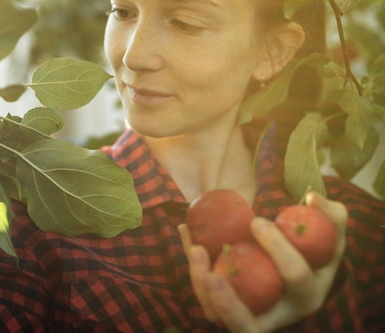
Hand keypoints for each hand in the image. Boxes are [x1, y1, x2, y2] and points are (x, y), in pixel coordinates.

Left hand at [179, 192, 347, 332]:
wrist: (291, 269)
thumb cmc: (311, 248)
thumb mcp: (330, 234)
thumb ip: (330, 214)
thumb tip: (312, 197)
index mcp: (307, 294)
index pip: (296, 278)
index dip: (279, 250)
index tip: (257, 220)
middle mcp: (277, 314)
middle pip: (249, 323)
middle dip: (229, 303)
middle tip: (212, 270)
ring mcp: (249, 315)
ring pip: (218, 315)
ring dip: (200, 286)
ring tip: (195, 248)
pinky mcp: (226, 308)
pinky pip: (204, 292)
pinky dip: (192, 265)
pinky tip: (186, 230)